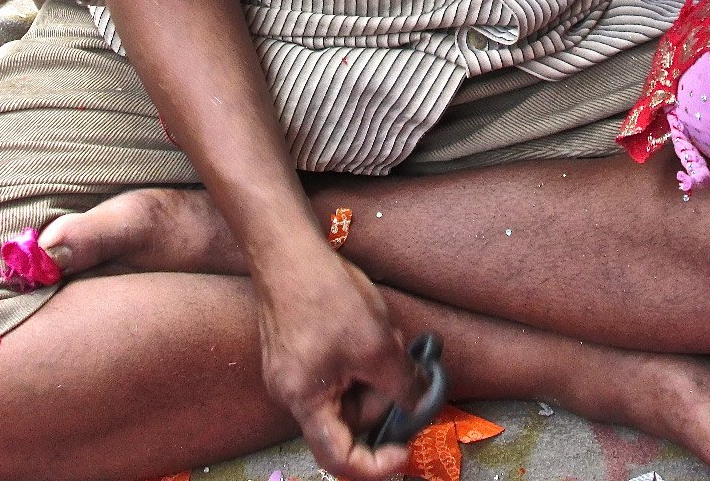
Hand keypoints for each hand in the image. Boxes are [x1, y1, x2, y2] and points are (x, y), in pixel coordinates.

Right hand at [256, 246, 426, 479]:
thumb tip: (420, 405)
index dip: (375, 465)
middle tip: (400, 360)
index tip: (405, 450)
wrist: (288, 250)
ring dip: (373, 369)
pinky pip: (336, 368)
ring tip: (384, 332)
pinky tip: (368, 322)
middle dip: (380, 394)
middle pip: (347, 419)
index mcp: (304, 402)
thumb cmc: (327, 297)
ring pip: (346, 389)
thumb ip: (402, 385)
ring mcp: (292, 369)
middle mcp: (292, 393)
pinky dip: (359, 354)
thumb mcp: (376, 345)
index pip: (338, 459)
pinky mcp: (296, 347)